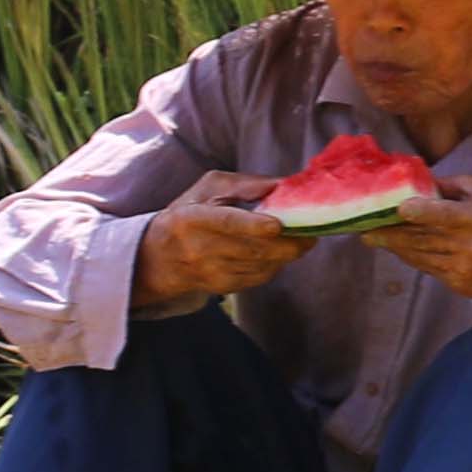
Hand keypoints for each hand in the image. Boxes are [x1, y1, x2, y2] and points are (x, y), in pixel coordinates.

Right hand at [129, 176, 317, 311]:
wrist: (158, 259)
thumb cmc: (188, 214)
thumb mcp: (206, 189)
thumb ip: (243, 183)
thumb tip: (281, 185)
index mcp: (191, 219)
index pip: (225, 223)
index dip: (253, 225)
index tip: (278, 224)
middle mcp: (199, 249)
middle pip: (252, 249)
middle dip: (288, 242)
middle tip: (312, 231)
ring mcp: (211, 272)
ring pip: (260, 265)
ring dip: (288, 254)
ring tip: (304, 239)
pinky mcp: (223, 287)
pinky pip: (259, 277)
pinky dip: (277, 264)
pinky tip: (283, 252)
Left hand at [360, 173, 471, 331]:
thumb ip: (464, 189)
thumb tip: (431, 181)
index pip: (447, 215)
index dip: (421, 211)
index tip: (398, 207)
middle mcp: (471, 245)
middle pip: (423, 236)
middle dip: (392, 230)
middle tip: (365, 222)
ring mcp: (462, 268)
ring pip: (419, 253)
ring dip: (393, 245)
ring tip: (371, 235)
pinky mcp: (457, 283)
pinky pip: (426, 267)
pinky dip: (410, 256)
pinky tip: (397, 248)